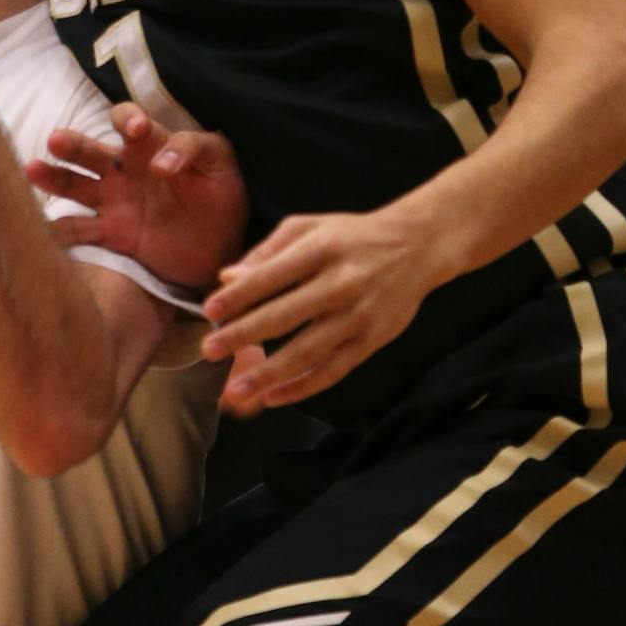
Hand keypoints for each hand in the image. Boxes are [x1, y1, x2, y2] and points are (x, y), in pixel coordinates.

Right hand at [28, 103, 247, 290]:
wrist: (219, 247)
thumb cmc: (220, 195)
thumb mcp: (219, 163)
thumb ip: (195, 148)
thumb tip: (160, 161)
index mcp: (148, 145)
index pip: (126, 120)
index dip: (128, 119)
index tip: (137, 131)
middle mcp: (122, 170)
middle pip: (87, 151)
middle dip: (71, 145)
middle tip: (56, 141)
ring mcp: (112, 202)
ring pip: (73, 185)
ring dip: (52, 177)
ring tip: (32, 170)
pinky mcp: (111, 235)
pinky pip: (78, 232)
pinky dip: (57, 232)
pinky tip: (40, 230)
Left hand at [200, 209, 441, 414]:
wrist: (417, 246)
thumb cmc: (350, 236)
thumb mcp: (308, 228)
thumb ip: (267, 252)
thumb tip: (227, 278)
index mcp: (321, 249)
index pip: (272, 275)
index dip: (239, 295)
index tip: (209, 310)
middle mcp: (341, 283)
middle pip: (286, 316)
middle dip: (244, 335)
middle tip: (209, 350)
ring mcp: (359, 316)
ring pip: (308, 352)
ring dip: (269, 374)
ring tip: (235, 391)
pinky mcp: (372, 341)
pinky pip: (334, 371)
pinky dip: (302, 387)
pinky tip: (273, 397)